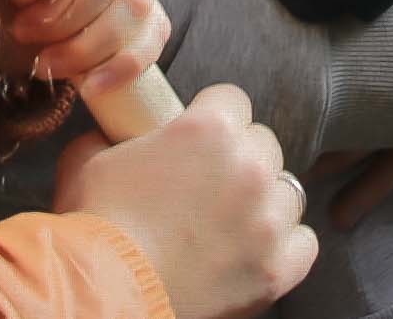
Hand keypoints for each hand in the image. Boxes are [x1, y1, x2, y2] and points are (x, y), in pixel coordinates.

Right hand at [57, 83, 316, 318]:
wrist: (105, 292)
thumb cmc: (96, 225)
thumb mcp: (88, 161)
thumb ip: (110, 134)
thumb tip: (110, 131)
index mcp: (209, 128)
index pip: (233, 101)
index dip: (213, 119)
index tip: (199, 141)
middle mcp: (249, 166)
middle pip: (263, 144)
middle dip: (240, 160)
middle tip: (208, 187)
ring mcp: (268, 219)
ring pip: (287, 192)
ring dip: (263, 203)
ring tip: (229, 224)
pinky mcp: (277, 267)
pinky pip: (304, 243)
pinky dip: (284, 248)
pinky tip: (254, 251)